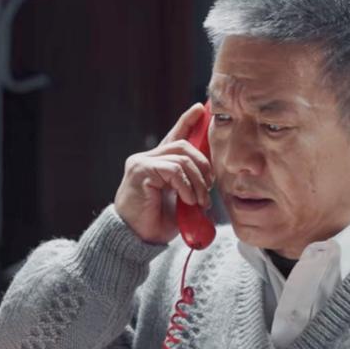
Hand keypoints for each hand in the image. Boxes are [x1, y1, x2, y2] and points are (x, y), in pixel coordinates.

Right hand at [114, 102, 212, 243]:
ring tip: (199, 201)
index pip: (175, 135)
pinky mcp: (140, 170)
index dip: (188, 121)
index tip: (201, 109)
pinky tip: (186, 200)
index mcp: (159, 163)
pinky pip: (173, 170)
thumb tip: (211, 177)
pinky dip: (186, 186)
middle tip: (208, 190)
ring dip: (198, 182)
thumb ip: (192, 184)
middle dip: (204, 166)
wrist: (138, 239)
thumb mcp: (182, 200)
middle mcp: (148, 158)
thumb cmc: (158, 222)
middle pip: (185, 146)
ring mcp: (142, 163)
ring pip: (182, 158)